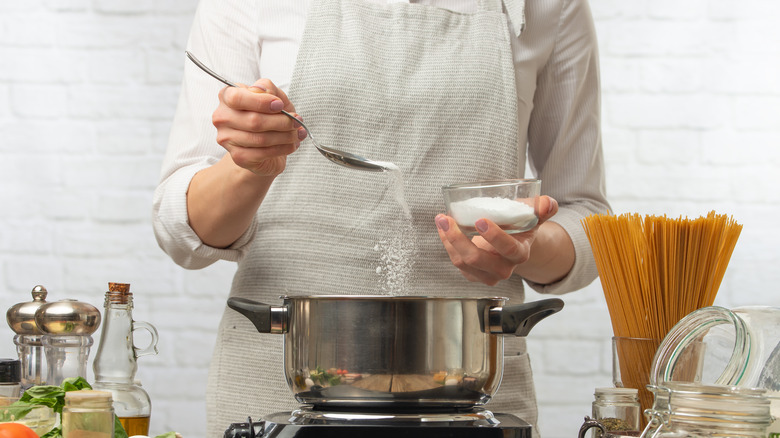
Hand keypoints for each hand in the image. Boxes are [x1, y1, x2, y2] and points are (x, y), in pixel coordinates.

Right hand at [212, 79, 306, 175]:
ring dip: (285, 136)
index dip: (261, 102)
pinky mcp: (238, 157)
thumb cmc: (269, 115)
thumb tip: (263, 89)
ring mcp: (227, 139)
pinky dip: (282, 148)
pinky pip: (263, 153)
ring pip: (260, 138)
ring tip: (297, 133)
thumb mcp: (274, 96)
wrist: (266, 143)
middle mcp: (222, 117)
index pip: (237, 98)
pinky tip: (291, 145)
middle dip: (281, 122)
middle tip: (297, 122)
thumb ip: (268, 88)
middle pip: (253, 120)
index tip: (280, 105)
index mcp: (227, 97)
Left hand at [435, 196, 557, 285]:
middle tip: (448, 219)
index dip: (494, 237)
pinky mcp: (472, 275)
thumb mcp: (533, 217)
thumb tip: (548, 202)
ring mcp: (486, 274)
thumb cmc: (520, 228)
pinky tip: (443, 228)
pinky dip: (446, 244)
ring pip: (462, 262)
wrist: (513, 245)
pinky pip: (456, 261)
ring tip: (442, 219)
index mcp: (520, 254)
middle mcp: (503, 269)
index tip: (480, 221)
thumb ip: (543, 209)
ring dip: (448, 240)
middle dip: (459, 239)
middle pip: (477, 259)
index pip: (508, 250)